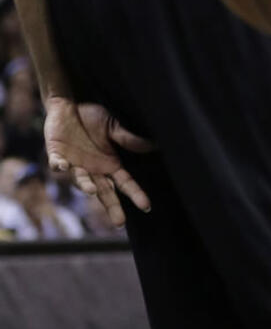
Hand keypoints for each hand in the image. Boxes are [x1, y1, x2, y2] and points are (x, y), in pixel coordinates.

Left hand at [45, 98, 154, 227]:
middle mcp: (92, 169)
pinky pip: (57, 163)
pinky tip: (62, 166)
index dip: (135, 194)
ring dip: (85, 185)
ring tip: (91, 190)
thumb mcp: (113, 127)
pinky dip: (59, 166)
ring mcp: (74, 164)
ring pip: (80, 180)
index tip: (146, 206)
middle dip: (112, 207)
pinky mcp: (56, 154)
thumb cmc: (92, 118)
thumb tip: (154, 145)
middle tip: (120, 222)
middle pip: (104, 192)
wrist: (68, 106)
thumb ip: (128, 138)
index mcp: (109, 164)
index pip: (125, 183)